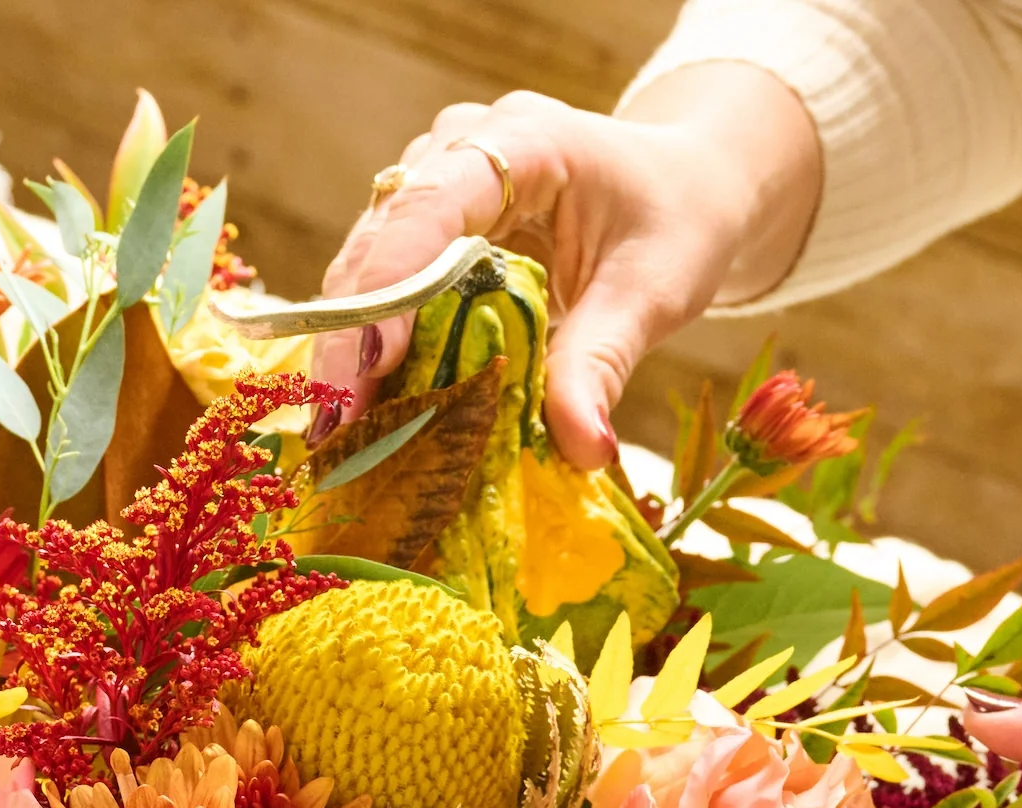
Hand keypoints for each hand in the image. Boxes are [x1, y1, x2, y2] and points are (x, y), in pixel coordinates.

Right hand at [310, 65, 820, 464]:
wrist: (685, 187)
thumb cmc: (676, 223)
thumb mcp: (656, 291)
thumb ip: (604, 364)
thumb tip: (583, 452)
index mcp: (525, 141)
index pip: (431, 204)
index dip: (389, 284)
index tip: (364, 367)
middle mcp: (464, 146)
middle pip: (383, 236)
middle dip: (354, 334)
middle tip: (336, 427)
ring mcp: (437, 176)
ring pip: (370, 259)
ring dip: (354, 344)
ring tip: (341, 430)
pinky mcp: (430, 218)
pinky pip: (387, 279)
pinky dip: (378, 343)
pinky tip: (368, 408)